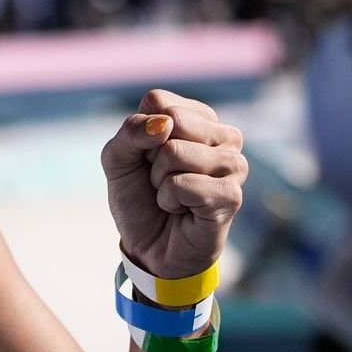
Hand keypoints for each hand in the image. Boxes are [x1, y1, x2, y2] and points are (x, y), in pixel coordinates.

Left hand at [101, 90, 246, 279]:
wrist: (150, 250)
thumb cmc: (140, 200)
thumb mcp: (118, 160)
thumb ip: (131, 132)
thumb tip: (163, 125)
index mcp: (199, 118)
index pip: (158, 101)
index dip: (141, 135)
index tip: (148, 159)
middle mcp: (224, 135)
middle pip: (171, 120)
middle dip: (151, 157)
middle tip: (162, 180)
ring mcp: (233, 163)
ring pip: (175, 151)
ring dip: (160, 182)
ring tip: (173, 197)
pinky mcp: (232, 193)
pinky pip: (183, 183)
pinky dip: (169, 200)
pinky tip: (183, 211)